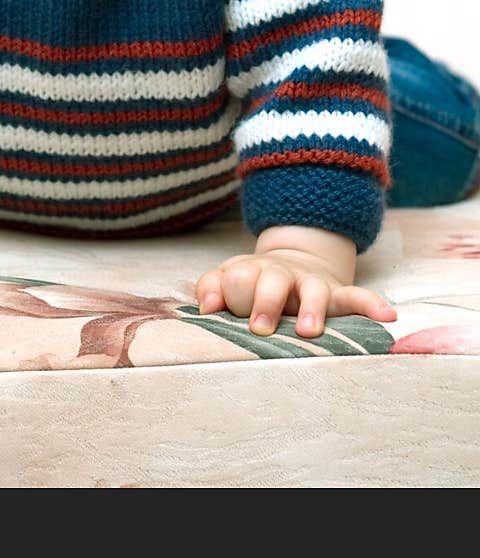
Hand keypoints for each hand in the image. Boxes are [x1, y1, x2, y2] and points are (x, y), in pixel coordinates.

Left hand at [196, 246, 396, 337]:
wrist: (293, 263)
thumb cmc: (253, 282)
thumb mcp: (229, 278)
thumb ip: (211, 287)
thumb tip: (206, 306)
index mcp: (253, 272)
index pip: (238, 277)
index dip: (230, 292)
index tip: (219, 311)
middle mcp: (283, 276)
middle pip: (273, 280)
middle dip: (265, 300)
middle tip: (259, 326)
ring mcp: (312, 285)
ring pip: (315, 291)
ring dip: (312, 308)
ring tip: (309, 329)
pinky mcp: (337, 295)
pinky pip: (358, 297)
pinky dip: (371, 305)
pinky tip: (387, 315)